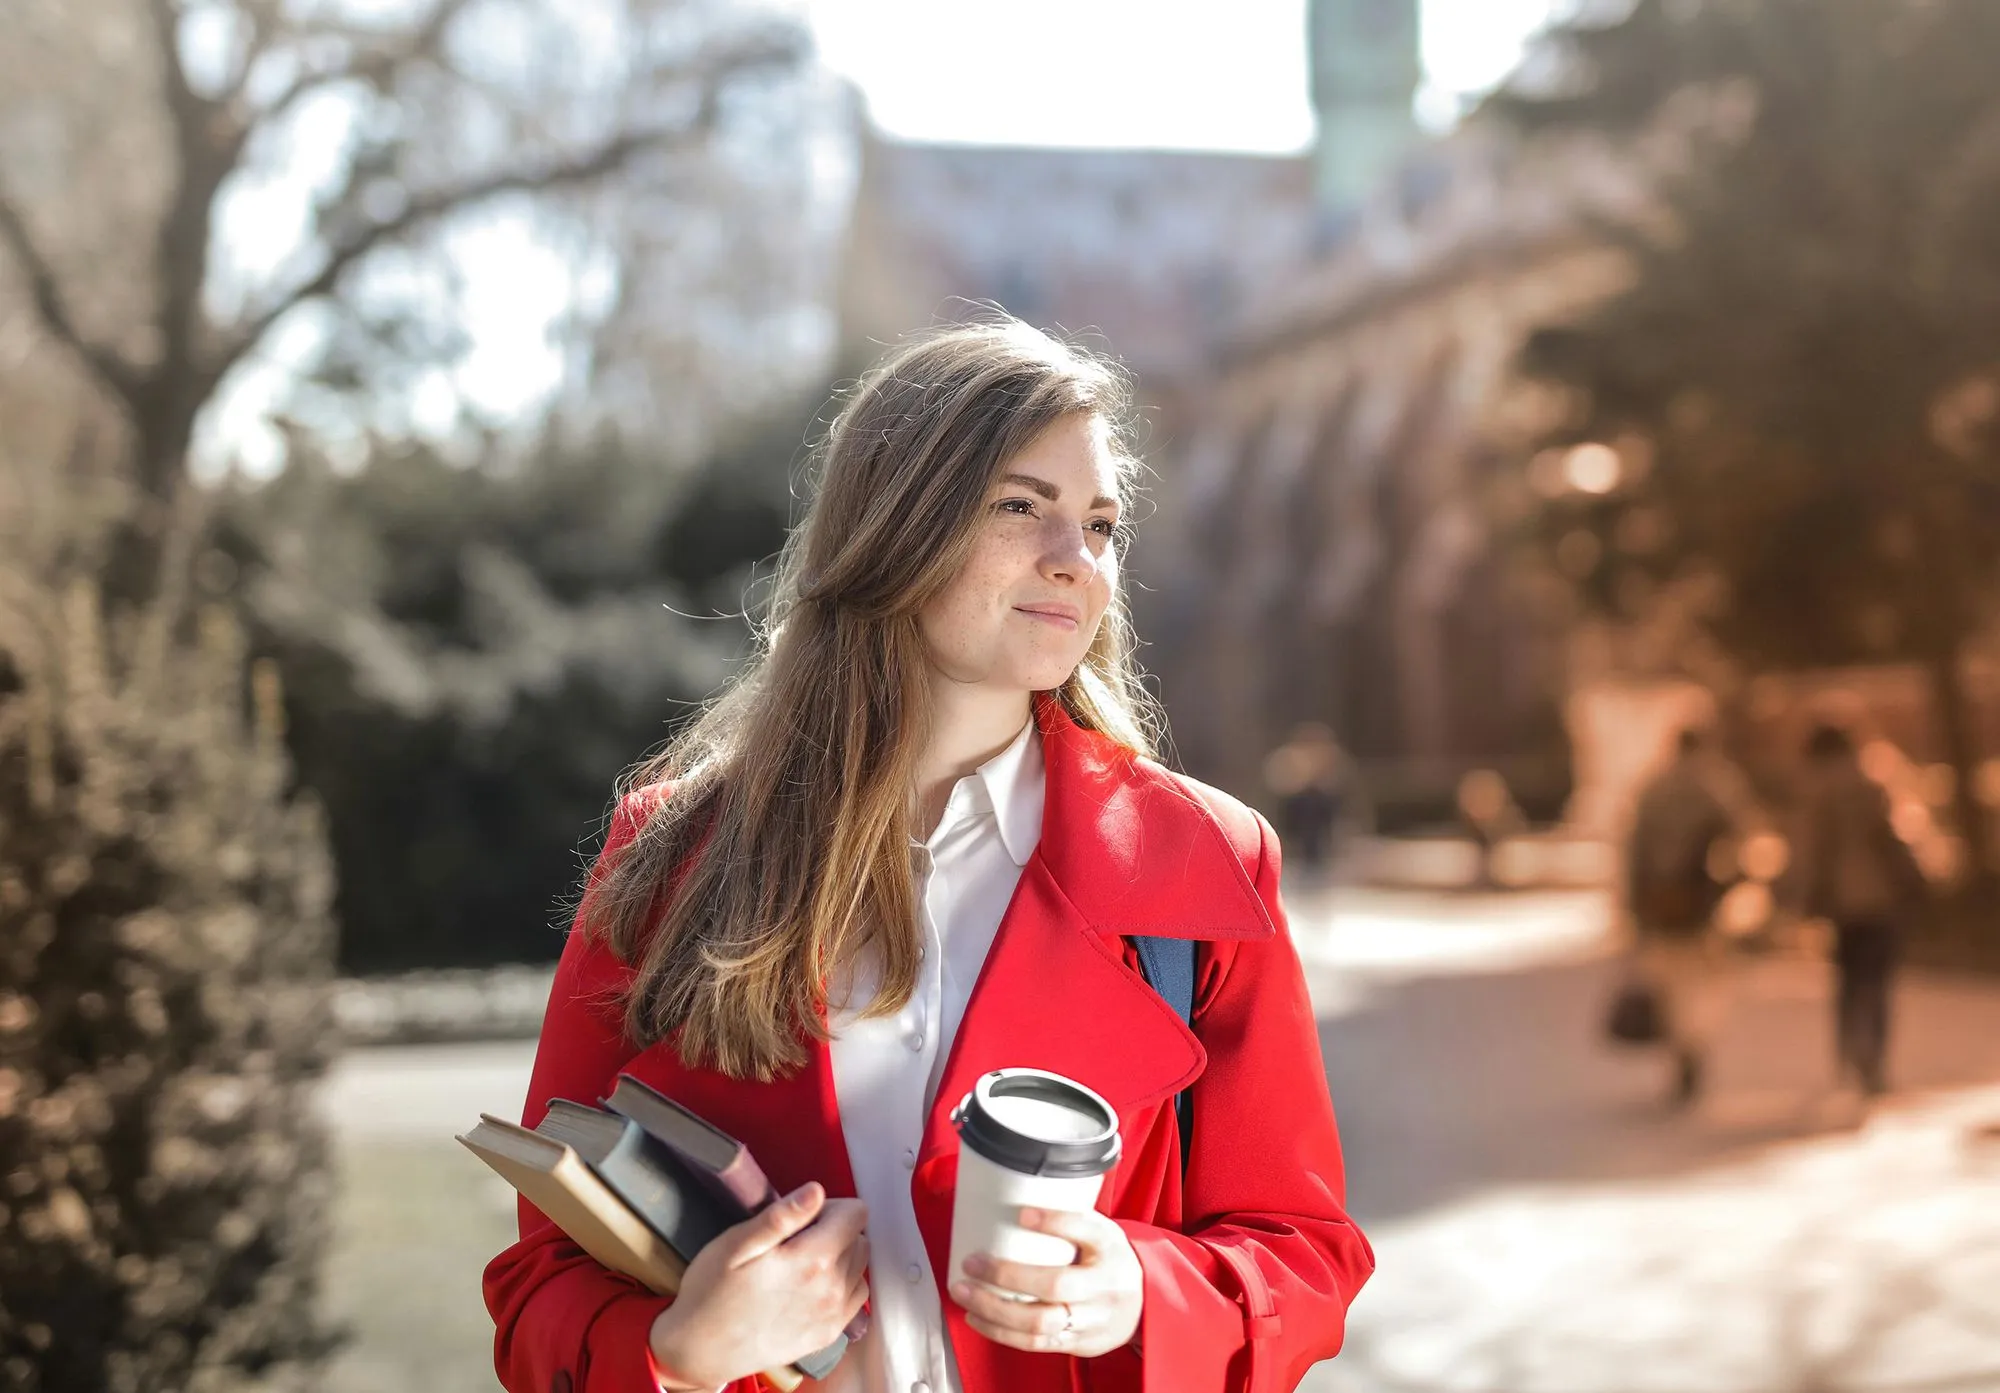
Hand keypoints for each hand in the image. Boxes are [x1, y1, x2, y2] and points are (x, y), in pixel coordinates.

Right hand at [647, 1183, 869, 1388]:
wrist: (700, 1351)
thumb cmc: (711, 1295)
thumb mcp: (735, 1244)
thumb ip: (781, 1216)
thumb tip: (815, 1191)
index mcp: (811, 1260)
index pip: (855, 1214)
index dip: (829, 1207)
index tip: (804, 1217)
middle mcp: (830, 1289)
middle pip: (858, 1239)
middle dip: (834, 1231)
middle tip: (796, 1241)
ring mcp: (831, 1316)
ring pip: (859, 1268)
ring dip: (839, 1259)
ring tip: (800, 1265)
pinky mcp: (827, 1335)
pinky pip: (854, 1298)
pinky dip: (840, 1286)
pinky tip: (810, 1287)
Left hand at [947, 1207, 1142, 1357]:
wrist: (1144, 1305)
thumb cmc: (1108, 1260)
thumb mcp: (1099, 1230)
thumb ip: (1066, 1217)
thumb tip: (1013, 1190)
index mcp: (1110, 1247)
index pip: (1086, 1228)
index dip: (1054, 1221)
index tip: (1021, 1213)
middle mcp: (1105, 1285)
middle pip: (1055, 1285)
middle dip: (1006, 1275)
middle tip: (972, 1262)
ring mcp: (1092, 1320)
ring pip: (1040, 1323)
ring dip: (994, 1310)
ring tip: (964, 1292)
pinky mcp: (1079, 1344)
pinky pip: (1036, 1344)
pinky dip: (1001, 1332)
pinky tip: (977, 1317)